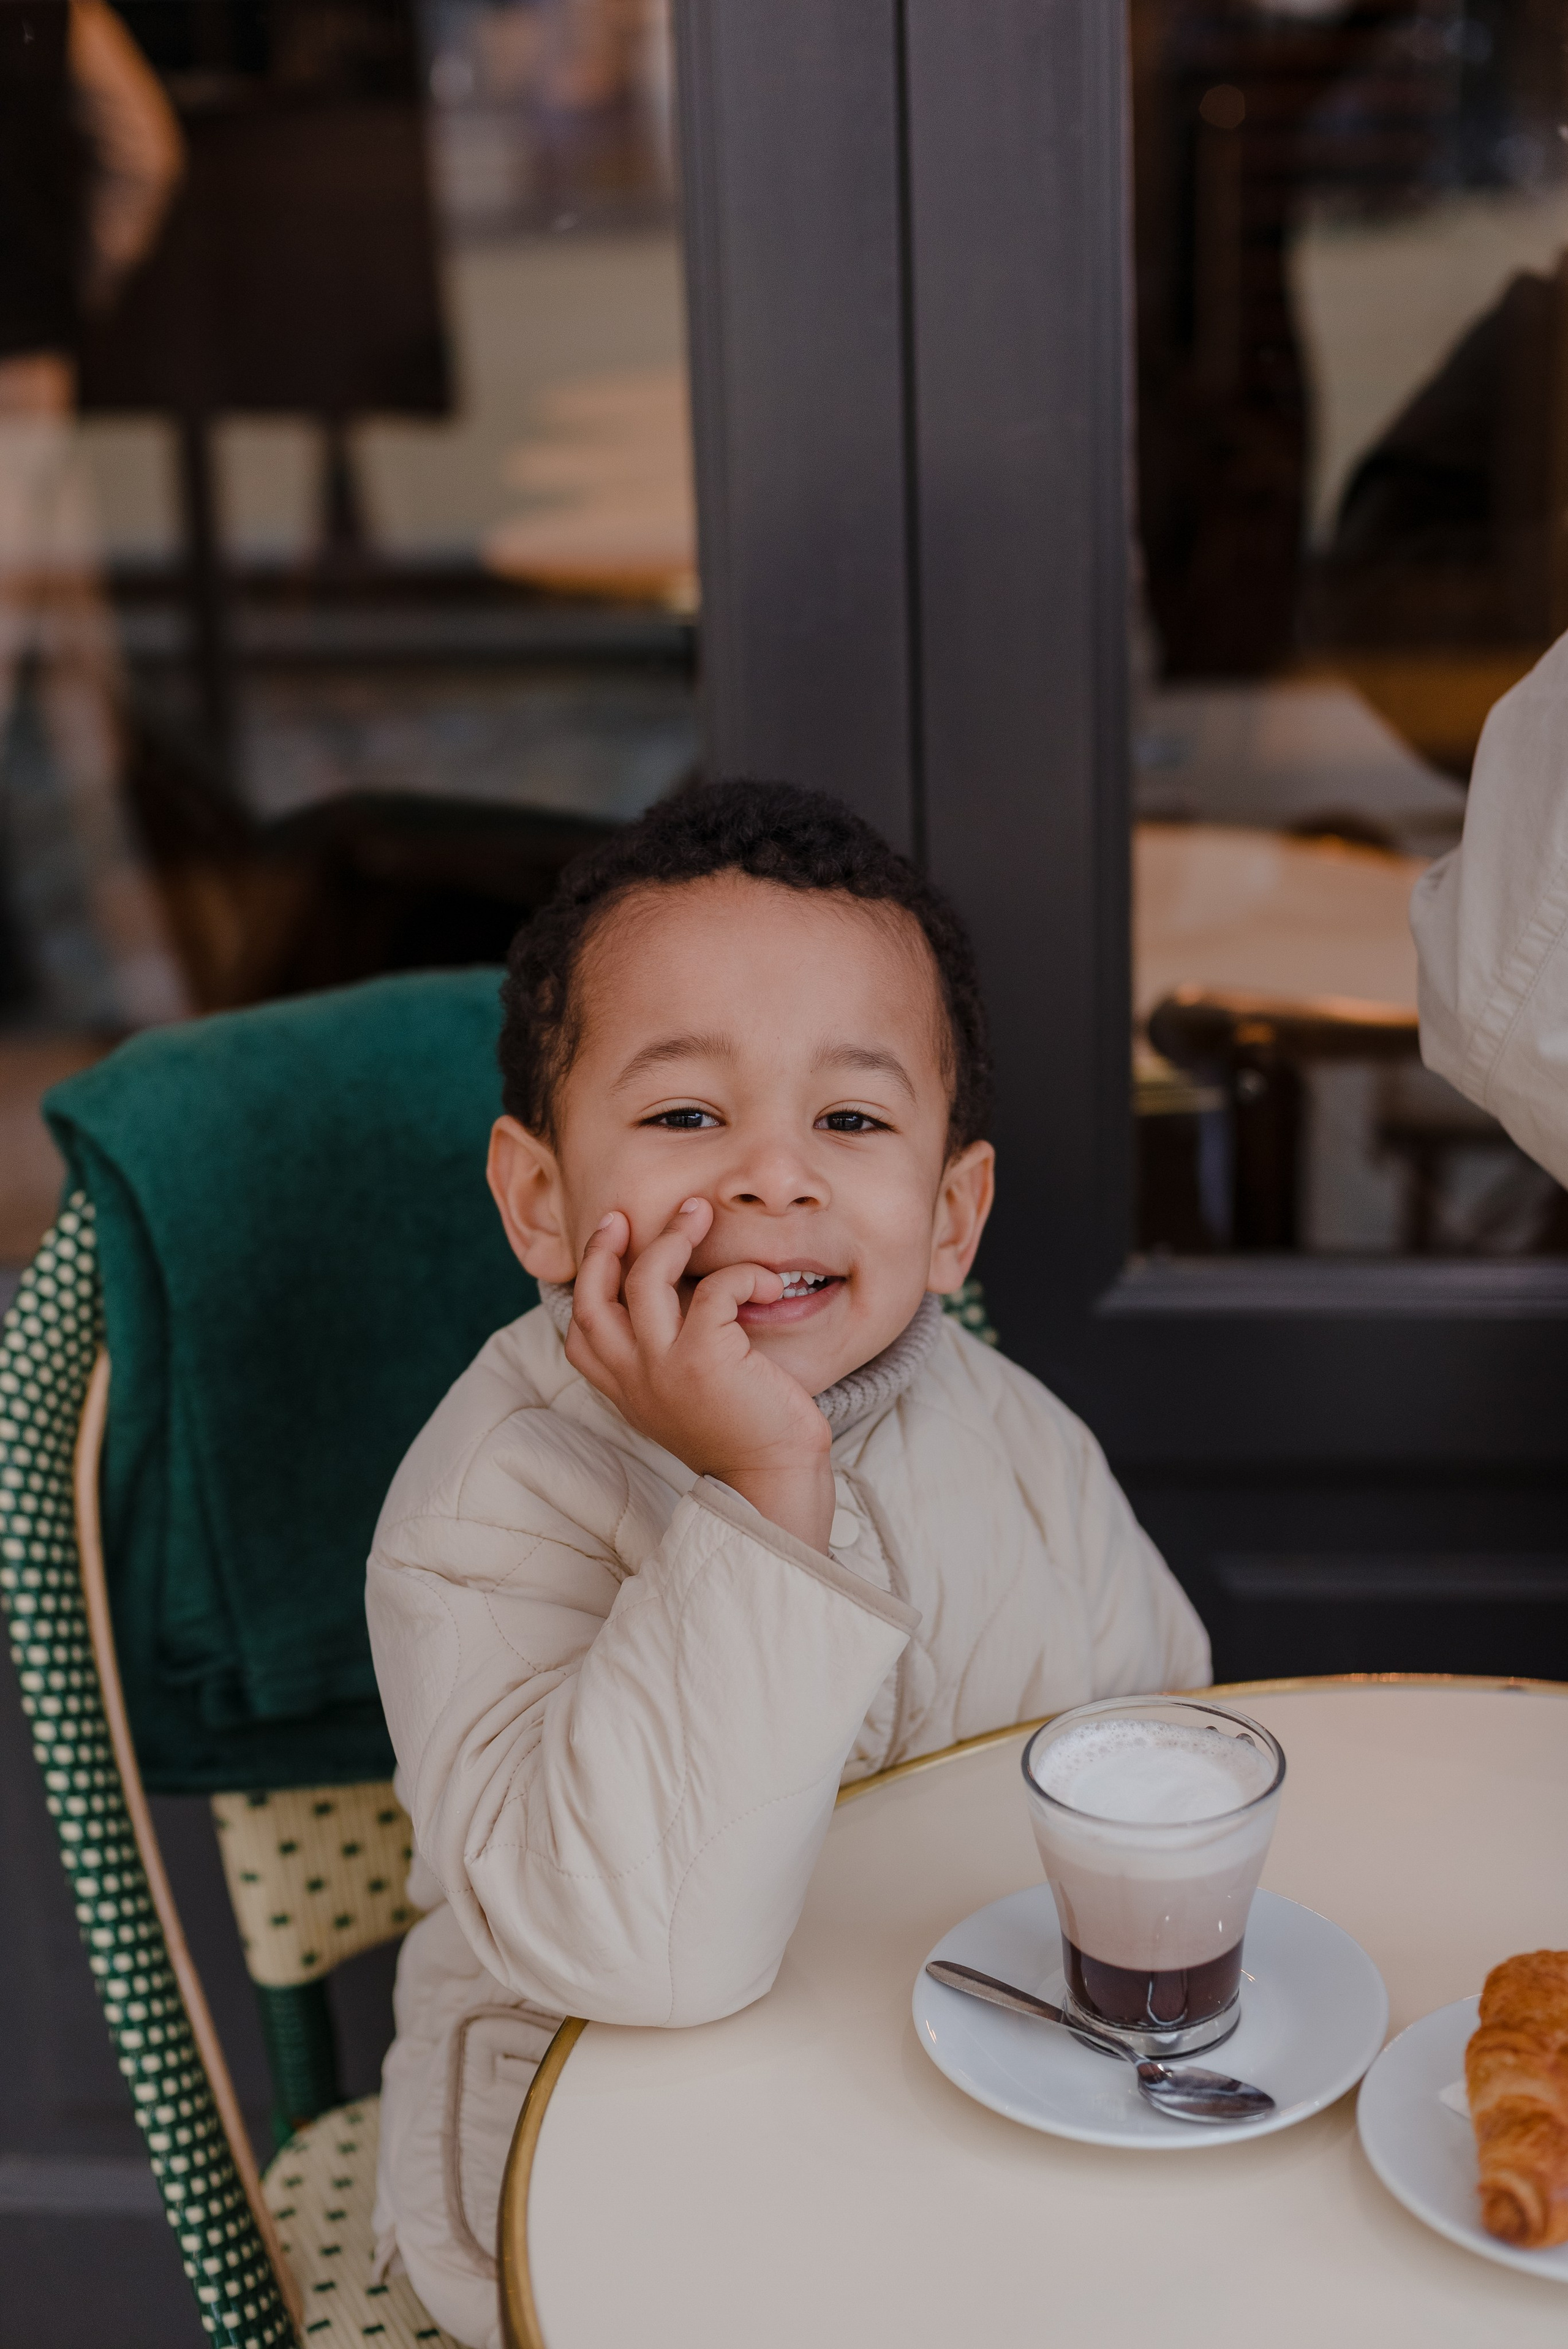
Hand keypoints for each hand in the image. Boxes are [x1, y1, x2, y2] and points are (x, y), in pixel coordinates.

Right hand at [565, 1199, 834, 1551]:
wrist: (774, 1484)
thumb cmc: (743, 1436)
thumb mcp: (685, 1398)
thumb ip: (665, 1359)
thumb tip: (679, 1299)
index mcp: (626, 1389)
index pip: (581, 1330)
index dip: (588, 1278)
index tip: (611, 1238)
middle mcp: (634, 1377)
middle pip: (595, 1298)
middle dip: (606, 1247)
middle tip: (629, 1214)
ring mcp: (664, 1367)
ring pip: (647, 1279)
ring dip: (673, 1238)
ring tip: (700, 1214)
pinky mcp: (705, 1359)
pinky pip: (716, 1289)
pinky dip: (743, 1275)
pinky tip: (766, 1285)